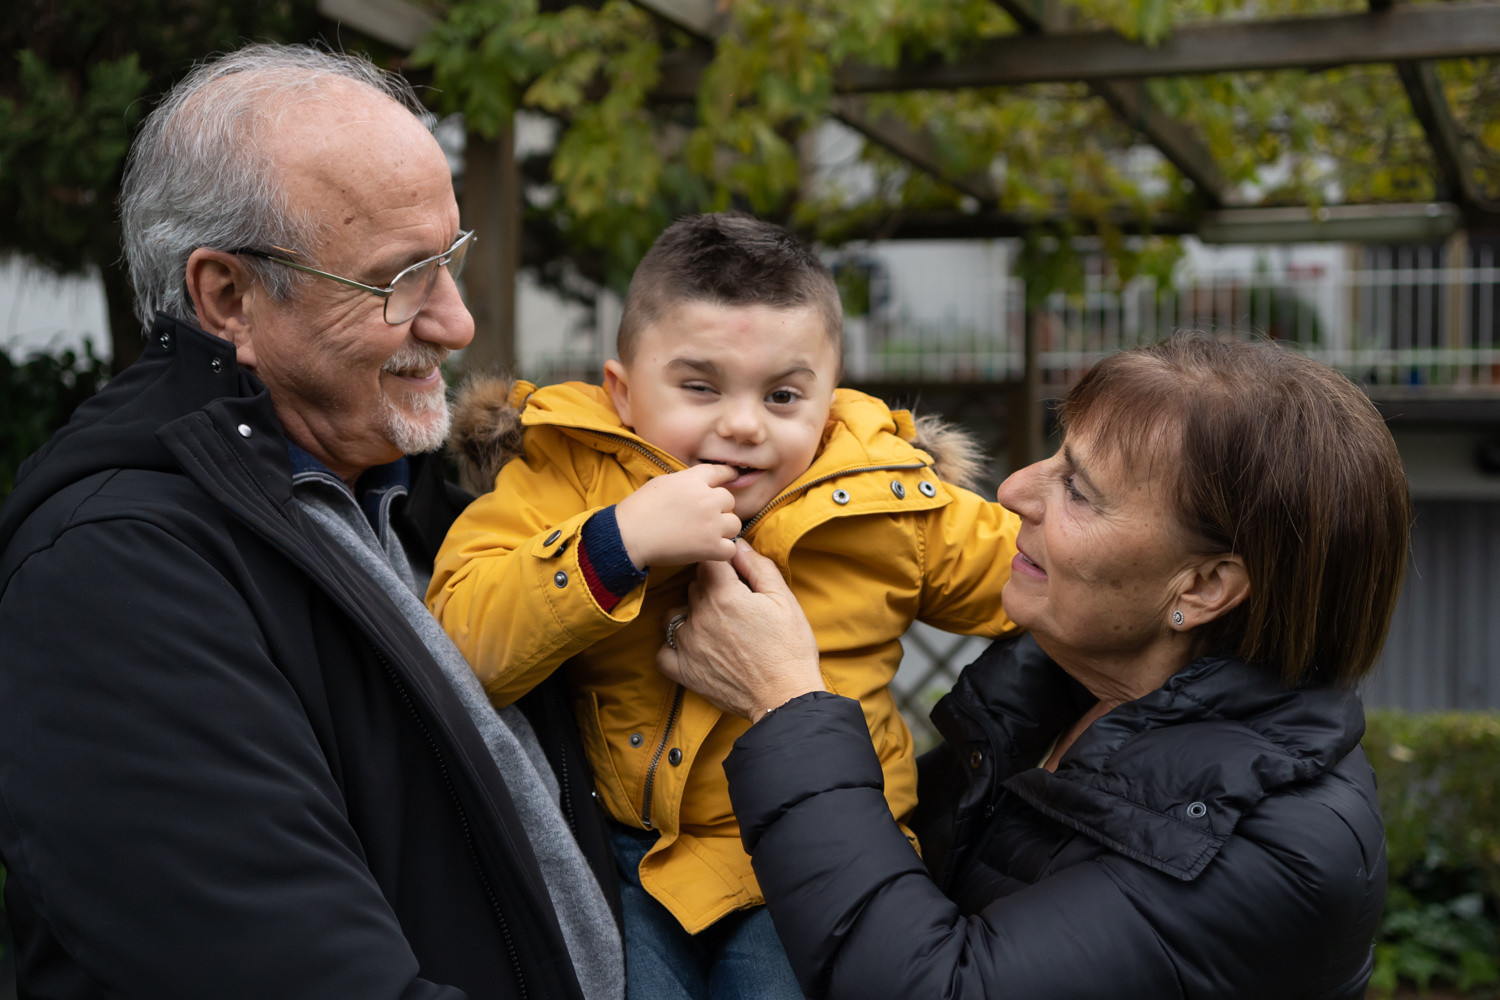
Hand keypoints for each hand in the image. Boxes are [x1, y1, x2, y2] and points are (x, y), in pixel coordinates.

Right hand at [616, 464, 740, 568]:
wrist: (629, 535)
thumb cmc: (640, 508)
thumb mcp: (663, 482)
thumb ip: (686, 481)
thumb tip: (698, 484)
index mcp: (693, 480)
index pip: (721, 472)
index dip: (728, 476)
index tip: (731, 479)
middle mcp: (706, 498)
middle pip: (729, 500)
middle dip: (720, 508)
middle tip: (705, 517)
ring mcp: (711, 523)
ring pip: (735, 523)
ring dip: (724, 529)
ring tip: (708, 534)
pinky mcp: (711, 546)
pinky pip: (731, 548)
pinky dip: (722, 550)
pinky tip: (710, 550)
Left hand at [656, 540, 823, 721]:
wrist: (785, 697)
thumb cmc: (789, 648)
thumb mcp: (784, 599)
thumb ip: (758, 567)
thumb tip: (738, 545)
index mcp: (724, 595)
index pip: (707, 560)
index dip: (721, 562)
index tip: (731, 571)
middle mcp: (699, 616)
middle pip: (693, 585)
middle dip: (710, 587)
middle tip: (734, 602)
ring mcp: (687, 644)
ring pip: (675, 613)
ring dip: (690, 613)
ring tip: (714, 625)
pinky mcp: (683, 671)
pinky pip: (664, 649)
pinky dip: (674, 645)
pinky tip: (693, 646)